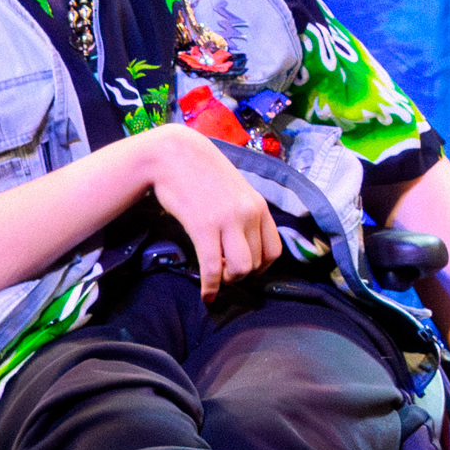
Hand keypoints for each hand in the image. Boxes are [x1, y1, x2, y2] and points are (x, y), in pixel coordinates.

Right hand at [138, 123, 281, 300]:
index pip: (274, 251)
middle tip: (224, 273)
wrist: (175, 155)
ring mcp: (228, 220)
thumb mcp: (235, 192)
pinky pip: (213, 268)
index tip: (244, 269)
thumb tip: (246, 245)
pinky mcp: (204, 227)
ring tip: (216, 277)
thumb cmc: (203, 174)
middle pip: (257, 263)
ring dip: (228, 281)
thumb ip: (245, 215)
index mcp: (260, 207)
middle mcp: (250, 214)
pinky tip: (206, 294)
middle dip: (241, 276)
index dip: (261, 267)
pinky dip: (211, 287)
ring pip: (241, 269)